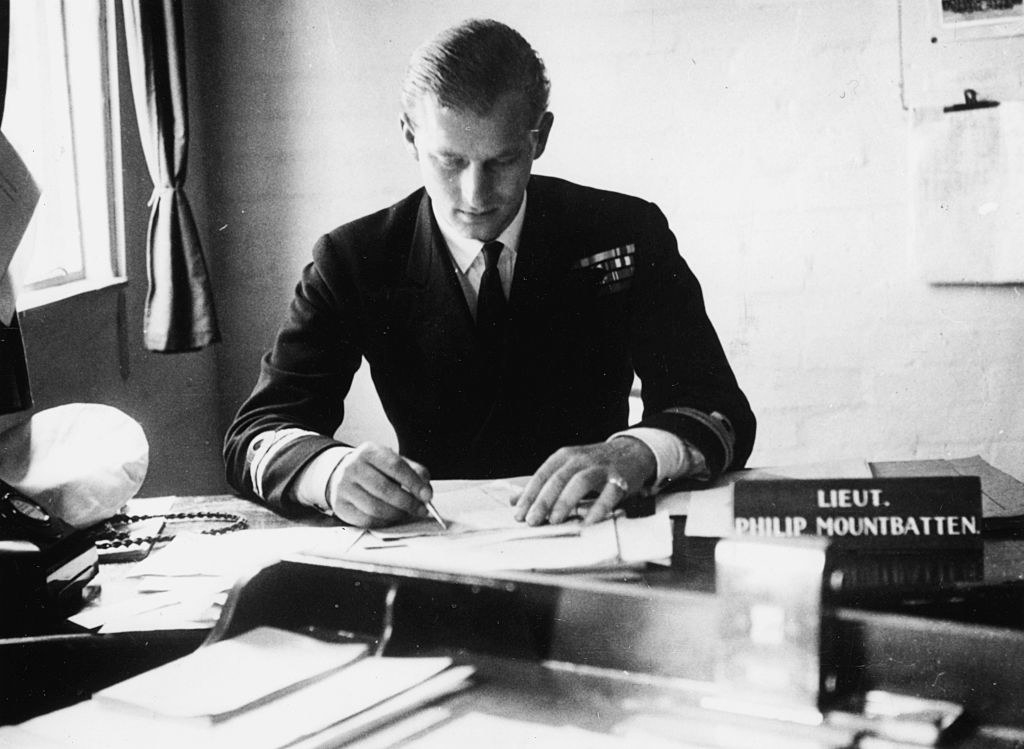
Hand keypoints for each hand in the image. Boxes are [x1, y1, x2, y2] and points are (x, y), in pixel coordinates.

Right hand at [325, 443, 432, 527]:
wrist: (343, 473)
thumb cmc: (374, 469)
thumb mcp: (394, 461)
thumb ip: (414, 471)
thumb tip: (426, 491)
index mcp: (369, 452)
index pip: (395, 466)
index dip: (414, 483)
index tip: (427, 495)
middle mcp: (353, 467)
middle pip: (385, 489)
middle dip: (408, 503)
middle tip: (421, 509)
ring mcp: (343, 487)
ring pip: (375, 508)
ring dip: (397, 514)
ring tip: (406, 513)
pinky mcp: (340, 506)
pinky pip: (366, 520)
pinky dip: (383, 522)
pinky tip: (391, 517)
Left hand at [514, 437, 656, 525]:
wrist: (632, 451)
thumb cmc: (594, 464)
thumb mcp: (566, 468)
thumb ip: (542, 485)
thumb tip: (514, 501)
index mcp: (565, 456)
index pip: (542, 475)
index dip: (529, 494)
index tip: (519, 513)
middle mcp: (581, 459)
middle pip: (558, 479)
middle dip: (543, 501)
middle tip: (532, 521)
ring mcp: (601, 468)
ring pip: (580, 482)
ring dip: (566, 501)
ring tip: (554, 520)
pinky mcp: (620, 478)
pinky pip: (609, 494)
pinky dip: (598, 508)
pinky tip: (588, 522)